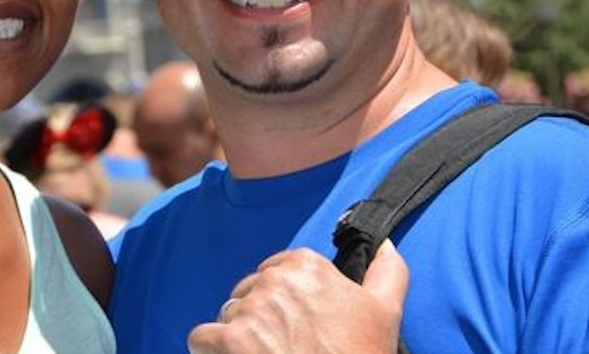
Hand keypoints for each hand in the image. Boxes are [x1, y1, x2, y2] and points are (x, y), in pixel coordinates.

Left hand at [187, 240, 407, 353]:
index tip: (297, 324)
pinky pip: (201, 338)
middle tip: (284, 347)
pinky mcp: (228, 341)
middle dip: (260, 318)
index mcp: (307, 265)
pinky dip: (210, 351)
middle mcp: (275, 280)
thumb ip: (387, 271)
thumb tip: (385, 246)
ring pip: (227, 315)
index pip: (275, 271)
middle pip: (250, 292)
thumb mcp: (385, 313)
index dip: (284, 301)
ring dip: (238, 337)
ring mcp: (250, 310)